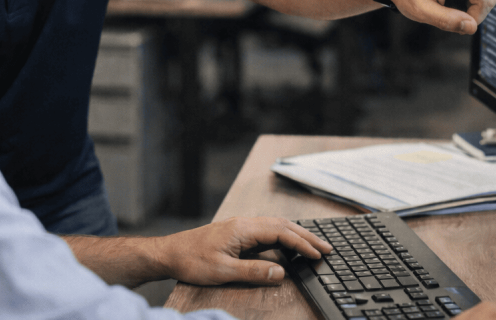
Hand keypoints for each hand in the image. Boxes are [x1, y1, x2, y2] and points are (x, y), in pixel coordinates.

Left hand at [156, 217, 331, 286]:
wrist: (169, 253)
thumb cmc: (191, 261)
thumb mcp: (223, 271)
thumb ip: (254, 272)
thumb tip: (281, 273)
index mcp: (243, 229)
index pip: (281, 232)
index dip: (302, 243)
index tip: (318, 254)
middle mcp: (244, 223)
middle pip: (282, 225)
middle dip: (306, 236)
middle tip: (327, 248)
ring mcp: (241, 227)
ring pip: (275, 226)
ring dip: (296, 235)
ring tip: (314, 245)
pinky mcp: (237, 233)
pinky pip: (266, 231)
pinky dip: (283, 237)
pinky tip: (289, 245)